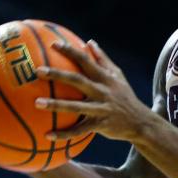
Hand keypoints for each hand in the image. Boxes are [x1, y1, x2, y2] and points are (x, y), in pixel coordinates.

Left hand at [33, 40, 149, 141]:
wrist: (140, 122)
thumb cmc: (124, 96)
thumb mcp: (117, 76)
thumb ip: (102, 59)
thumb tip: (89, 42)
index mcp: (105, 77)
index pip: (86, 60)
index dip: (70, 51)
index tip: (54, 44)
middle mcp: (102, 91)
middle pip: (77, 80)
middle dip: (58, 74)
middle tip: (38, 71)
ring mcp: (101, 108)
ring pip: (76, 107)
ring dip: (56, 105)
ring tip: (37, 103)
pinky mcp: (100, 125)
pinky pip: (79, 131)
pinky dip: (64, 134)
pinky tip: (47, 135)